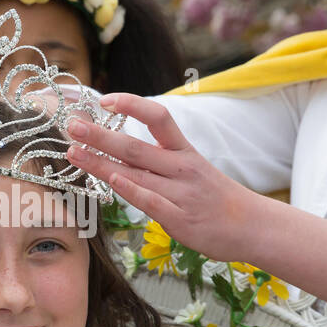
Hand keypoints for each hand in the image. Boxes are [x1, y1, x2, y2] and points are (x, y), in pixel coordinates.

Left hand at [64, 93, 261, 262]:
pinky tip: (111, 180)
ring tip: (74, 152)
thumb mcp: (193, 169)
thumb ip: (160, 159)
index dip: (131, 104)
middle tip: (72, 125)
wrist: (254, 226)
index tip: (104, 99)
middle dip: (100, 135)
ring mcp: (181, 193)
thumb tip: (121, 148)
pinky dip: (131, 190)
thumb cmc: (216, 198)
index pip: (158, 117)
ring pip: (136, 173)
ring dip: (101, 162)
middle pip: (135, 146)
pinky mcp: (180, 219)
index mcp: (184, 151)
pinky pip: (151, 202)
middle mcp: (182, 167)